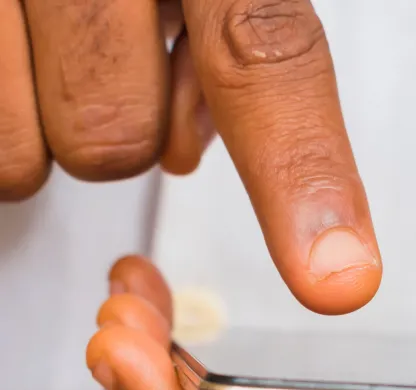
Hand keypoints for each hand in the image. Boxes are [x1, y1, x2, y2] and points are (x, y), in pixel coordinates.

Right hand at [3, 0, 379, 313]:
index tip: (332, 276)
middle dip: (127, 121)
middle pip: (124, 140)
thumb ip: (229, 36)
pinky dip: (13, 125)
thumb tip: (197, 145)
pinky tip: (20, 60)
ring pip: (51, 153)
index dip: (299, 174)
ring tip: (56, 48)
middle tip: (113, 58)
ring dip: (58, 123)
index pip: (265, 57)